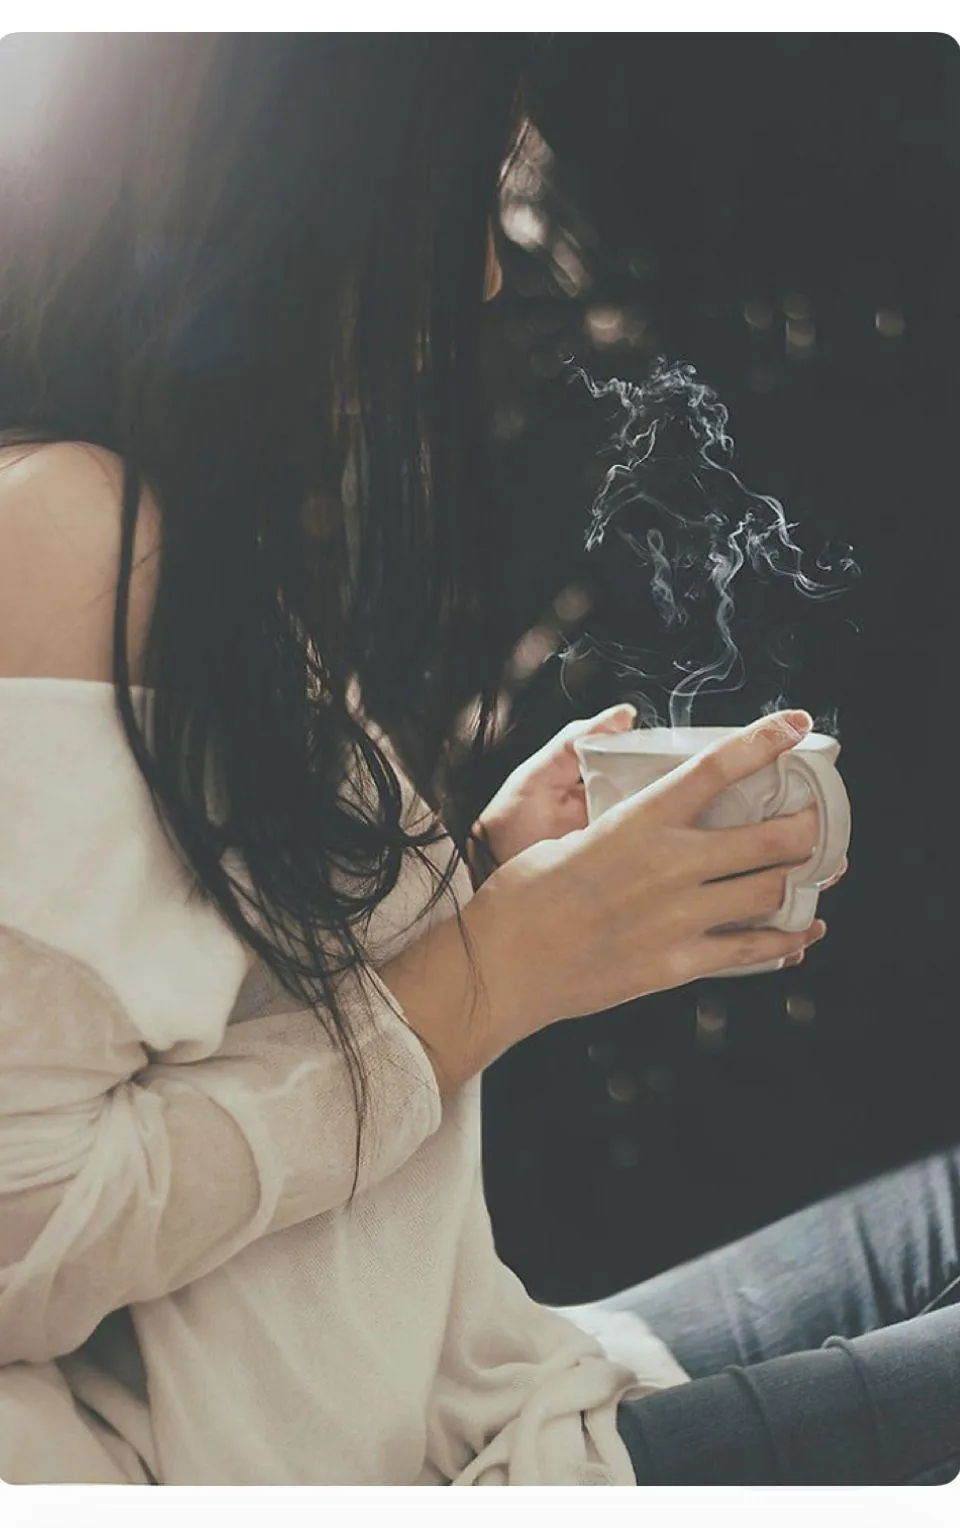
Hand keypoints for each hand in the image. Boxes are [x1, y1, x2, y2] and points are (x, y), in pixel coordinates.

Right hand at [466, 711, 837, 1037]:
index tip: (794, 726)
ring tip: (810, 872)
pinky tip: (803, 932)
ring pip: (769, 892)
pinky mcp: (677, 964)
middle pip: (768, 837)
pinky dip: (787, 940)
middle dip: (805, 826)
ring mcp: (678, 917)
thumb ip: (620, 827)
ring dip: (799, 879)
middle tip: (814, 820)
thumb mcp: (566, 837)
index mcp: (639, 822)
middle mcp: (668, 865)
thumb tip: (643, 820)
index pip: (716, 769)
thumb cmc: (523, 895)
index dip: (764, 741)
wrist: (502, 965)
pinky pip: (751, 951)